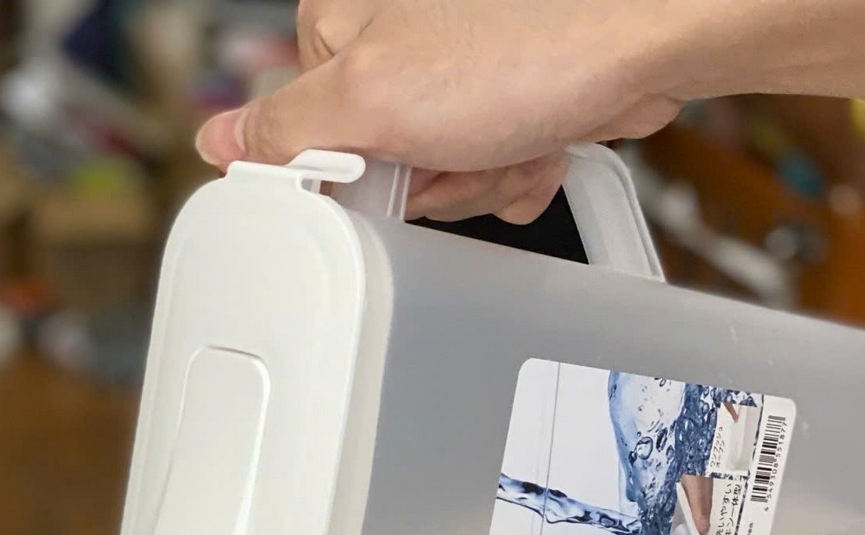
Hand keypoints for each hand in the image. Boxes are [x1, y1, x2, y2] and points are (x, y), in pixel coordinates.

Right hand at [196, 0, 685, 222]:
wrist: (648, 36)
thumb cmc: (528, 44)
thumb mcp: (373, 98)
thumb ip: (285, 130)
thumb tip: (216, 145)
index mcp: (341, 24)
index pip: (308, 140)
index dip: (355, 177)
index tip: (391, 167)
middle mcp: (395, 38)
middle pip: (378, 168)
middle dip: (430, 179)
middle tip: (463, 147)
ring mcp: (455, 71)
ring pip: (439, 178)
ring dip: (481, 178)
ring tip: (513, 136)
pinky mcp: (508, 97)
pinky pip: (490, 168)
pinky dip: (517, 171)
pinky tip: (540, 142)